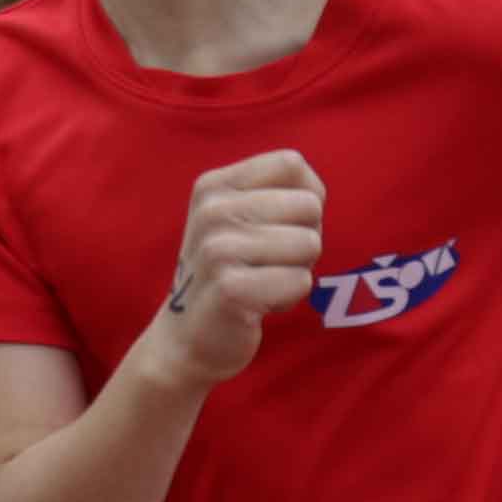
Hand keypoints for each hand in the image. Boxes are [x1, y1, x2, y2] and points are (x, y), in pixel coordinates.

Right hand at [142, 150, 323, 390]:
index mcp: (214, 186)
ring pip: (310, 244)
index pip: (291, 163)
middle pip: (309, 205)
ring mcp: (218, 250)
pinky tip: (258, 304)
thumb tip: (316, 195)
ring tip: (264, 281)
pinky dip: (290, 298)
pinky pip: (301, 281)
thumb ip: (275, 194)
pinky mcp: (231, 289)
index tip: (285, 224)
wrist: (186, 337)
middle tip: (271, 262)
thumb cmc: (227, 272)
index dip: (307, 194)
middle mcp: (212, 211)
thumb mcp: (237, 218)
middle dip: (305, 237)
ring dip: (298, 269)